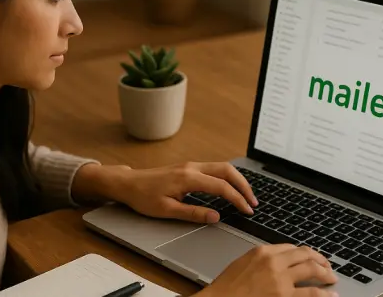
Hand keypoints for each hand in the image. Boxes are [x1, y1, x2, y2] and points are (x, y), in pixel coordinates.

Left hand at [114, 161, 257, 222]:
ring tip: (246, 196)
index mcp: (188, 178)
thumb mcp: (167, 210)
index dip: (237, 199)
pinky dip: (227, 178)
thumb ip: (193, 213)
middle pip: (227, 170)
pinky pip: (214, 169)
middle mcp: (192, 167)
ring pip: (222, 167)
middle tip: (253, 202)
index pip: (221, 187)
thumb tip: (215, 216)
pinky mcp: (189, 168)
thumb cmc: (143, 196)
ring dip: (237, 180)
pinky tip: (230, 189)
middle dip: (244, 185)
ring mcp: (191, 165)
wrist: (128, 183)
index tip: (247, 210)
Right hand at [198, 244, 338, 296]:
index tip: (311, 258)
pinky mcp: (284, 296)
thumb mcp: (243, 264)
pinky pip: (311, 293)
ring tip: (331, 278)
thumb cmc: (226, 288)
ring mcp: (280, 279)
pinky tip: (331, 294)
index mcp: (262, 251)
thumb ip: (262, 260)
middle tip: (327, 267)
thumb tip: (280, 263)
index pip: (291, 248)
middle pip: (305, 255)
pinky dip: (324, 293)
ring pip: (312, 270)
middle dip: (320, 260)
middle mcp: (273, 262)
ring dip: (325, 273)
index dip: (305, 253)